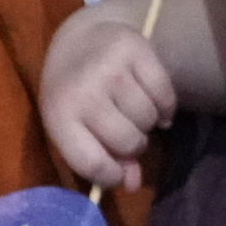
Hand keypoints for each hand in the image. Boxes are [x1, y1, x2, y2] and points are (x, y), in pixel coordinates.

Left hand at [40, 11, 176, 190]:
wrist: (80, 39)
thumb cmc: (75, 93)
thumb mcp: (77, 128)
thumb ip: (104, 160)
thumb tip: (133, 186)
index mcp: (60, 116)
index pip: (92, 162)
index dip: (111, 176)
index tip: (120, 173)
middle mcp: (84, 91)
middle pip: (128, 142)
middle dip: (133, 145)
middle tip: (127, 132)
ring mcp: (110, 69)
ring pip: (148, 119)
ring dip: (147, 122)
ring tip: (134, 111)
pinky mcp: (136, 50)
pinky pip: (165, 95)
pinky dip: (165, 105)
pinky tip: (154, 100)